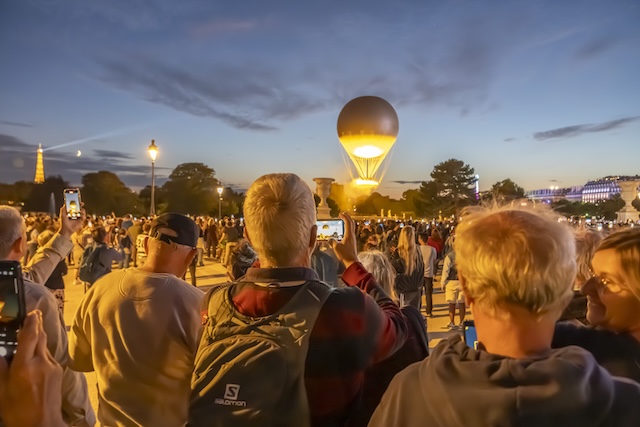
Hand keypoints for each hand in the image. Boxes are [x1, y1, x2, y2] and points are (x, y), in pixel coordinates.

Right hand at [0, 311, 64, 426]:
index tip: (32, 311)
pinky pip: (49, 356)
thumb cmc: (18, 411)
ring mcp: (53, 366)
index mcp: (24, 366)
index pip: (30, 336)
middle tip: (32, 316)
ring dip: (38, 340)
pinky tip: (34, 359)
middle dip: (36, 325)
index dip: (31, 321)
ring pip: (45, 346)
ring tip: (30, 336)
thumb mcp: (2, 391)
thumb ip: (1, 368)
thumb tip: (2, 353)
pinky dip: (41, 353)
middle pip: (40, 337)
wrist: (43, 425)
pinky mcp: (59, 372)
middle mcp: (42, 362)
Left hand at [58, 204, 85, 238]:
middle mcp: (76, 214)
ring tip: (81, 211)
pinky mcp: (81, 221)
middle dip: (81, 206)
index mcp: (72, 212)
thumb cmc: (64, 222)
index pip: (75, 206)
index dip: (77, 203)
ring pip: (83, 212)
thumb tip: (65, 203)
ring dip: (83, 211)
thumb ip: (63, 209)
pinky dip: (83, 216)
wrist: (66, 230)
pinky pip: (84, 218)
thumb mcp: (62, 215)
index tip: (78, 201)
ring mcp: (79, 217)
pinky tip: (82, 216)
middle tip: (82, 204)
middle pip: (80, 208)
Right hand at [330, 212, 358, 268]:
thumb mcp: (336, 247)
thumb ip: (332, 242)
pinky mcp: (352, 242)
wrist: (352, 262)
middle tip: (343, 214)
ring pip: (352, 227)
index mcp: (349, 235)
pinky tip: (344, 230)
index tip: (340, 214)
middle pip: (352, 223)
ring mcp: (353, 238)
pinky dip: (348, 227)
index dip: (344, 217)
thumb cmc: (345, 254)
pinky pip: (351, 231)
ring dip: (348, 222)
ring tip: (344, 220)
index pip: (348, 223)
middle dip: (347, 217)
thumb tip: (329, 239)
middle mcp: (352, 235)